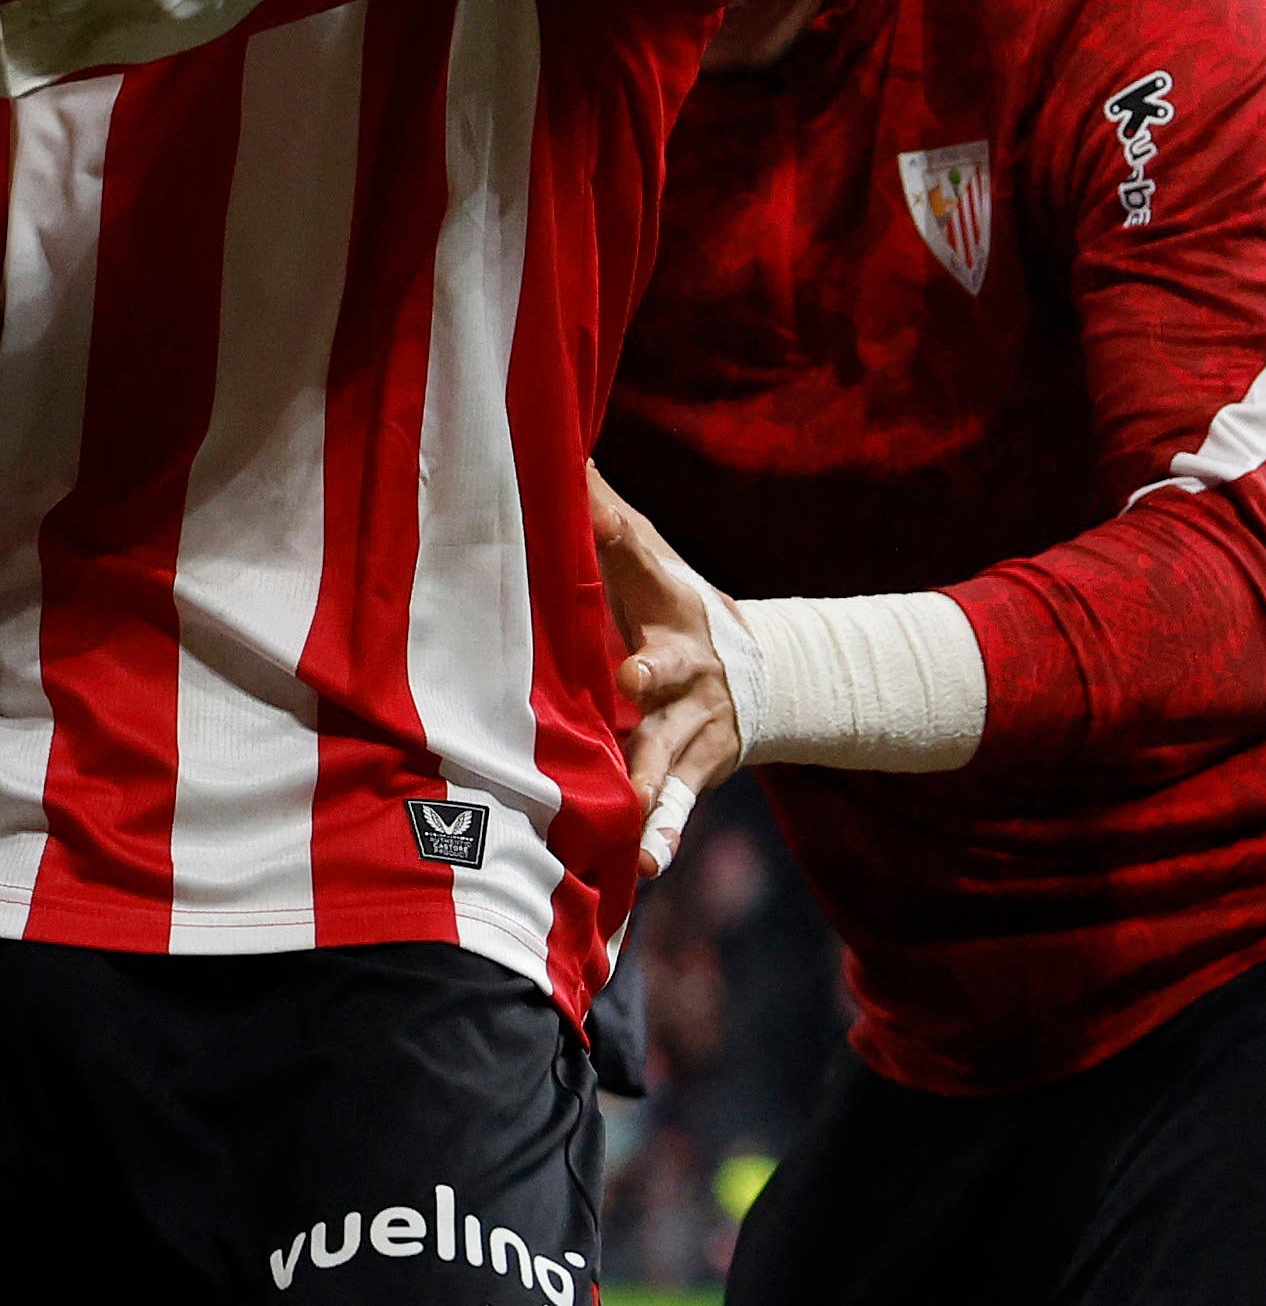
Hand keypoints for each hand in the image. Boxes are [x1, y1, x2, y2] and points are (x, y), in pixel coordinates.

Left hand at [592, 465, 746, 875]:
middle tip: (630, 678)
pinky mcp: (689, 774)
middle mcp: (684, 670)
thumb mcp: (645, 555)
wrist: (758, 675)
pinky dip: (662, 837)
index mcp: (667, 605)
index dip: (621, 541)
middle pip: (666, 671)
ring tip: (633, 813)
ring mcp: (691, 728)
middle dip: (650, 675)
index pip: (644, 563)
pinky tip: (648, 867)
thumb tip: (558, 449)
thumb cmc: (672, 603)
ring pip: (669, 755)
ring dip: (651, 781)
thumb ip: (601, 512)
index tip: (605, 522)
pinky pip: (674, 808)